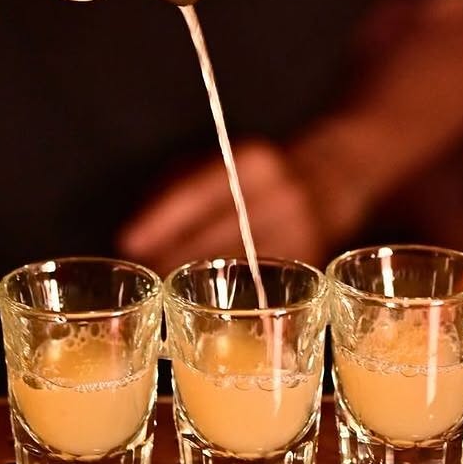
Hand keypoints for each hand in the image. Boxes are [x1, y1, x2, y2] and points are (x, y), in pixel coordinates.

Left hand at [116, 141, 327, 275]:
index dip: (159, 219)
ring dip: (194, 282)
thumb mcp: (222, 162)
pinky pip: (259, 286)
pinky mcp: (311, 266)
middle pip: (213, 235)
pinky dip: (227, 295)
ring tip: (162, 289)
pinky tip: (203, 301)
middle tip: (140, 273)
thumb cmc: (255, 175)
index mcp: (254, 164)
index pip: (198, 192)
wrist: (334, 176)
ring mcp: (302, 233)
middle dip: (170, 258)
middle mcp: (281, 197)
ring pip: (234, 268)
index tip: (128, 240)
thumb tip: (134, 234)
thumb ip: (178, 187)